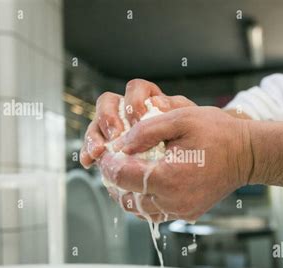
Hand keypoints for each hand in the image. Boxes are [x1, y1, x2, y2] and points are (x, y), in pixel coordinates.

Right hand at [79, 79, 194, 168]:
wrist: (193, 163)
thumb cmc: (192, 138)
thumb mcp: (186, 121)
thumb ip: (173, 109)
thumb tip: (157, 103)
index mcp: (150, 101)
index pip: (136, 89)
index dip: (133, 102)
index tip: (138, 120)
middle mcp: (129, 113)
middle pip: (108, 103)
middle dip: (108, 118)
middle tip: (115, 136)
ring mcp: (118, 131)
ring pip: (97, 124)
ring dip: (94, 136)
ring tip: (99, 152)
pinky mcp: (111, 150)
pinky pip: (95, 148)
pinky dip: (89, 153)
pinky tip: (89, 163)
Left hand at [98, 106, 252, 221]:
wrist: (247, 154)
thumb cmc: (218, 133)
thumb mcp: (180, 118)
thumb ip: (145, 130)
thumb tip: (119, 145)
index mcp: (168, 178)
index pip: (121, 176)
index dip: (107, 162)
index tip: (106, 150)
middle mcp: (173, 201)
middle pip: (125, 198)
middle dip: (113, 179)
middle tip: (112, 161)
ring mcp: (181, 211)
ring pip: (138, 209)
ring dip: (126, 192)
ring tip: (125, 171)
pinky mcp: (187, 214)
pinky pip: (155, 213)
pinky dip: (143, 200)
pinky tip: (144, 182)